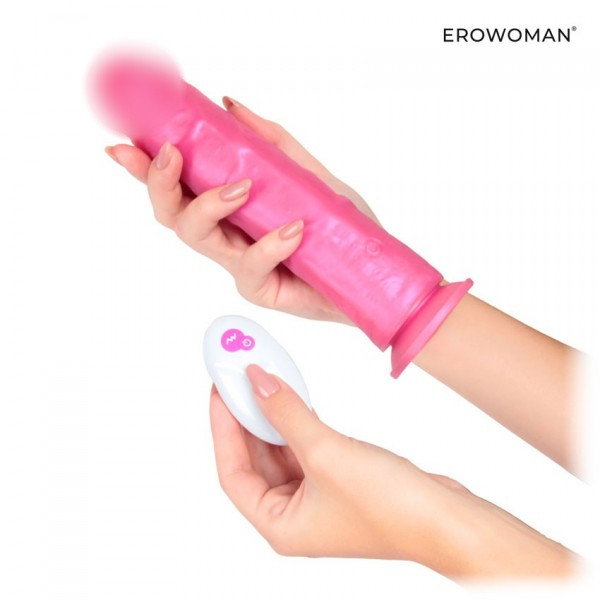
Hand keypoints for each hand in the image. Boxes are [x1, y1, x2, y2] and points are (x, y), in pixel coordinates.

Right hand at [105, 96, 376, 322]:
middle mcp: (227, 235)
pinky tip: (292, 229)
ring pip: (197, 239)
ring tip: (241, 187)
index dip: (145, 167)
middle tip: (172, 154)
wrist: (372, 269)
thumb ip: (272, 142)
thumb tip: (231, 106)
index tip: (124, 143)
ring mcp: (240, 264)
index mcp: (230, 207)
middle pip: (172, 214)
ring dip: (208, 205)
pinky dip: (269, 244)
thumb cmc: (340, 224)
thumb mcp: (308, 172)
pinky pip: (251, 267)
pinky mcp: (261, 289)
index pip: (179, 186)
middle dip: (160, 182)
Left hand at [209, 365, 573, 577]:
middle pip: (254, 459)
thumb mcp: (326, 452)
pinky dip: (297, 422)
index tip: (219, 390)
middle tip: (238, 377)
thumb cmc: (391, 506)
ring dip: (272, 416)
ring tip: (262, 379)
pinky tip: (293, 397)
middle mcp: (293, 515)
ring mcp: (317, 498)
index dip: (222, 428)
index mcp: (279, 525)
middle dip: (246, 416)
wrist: (448, 518)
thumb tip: (256, 381)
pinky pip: (304, 446)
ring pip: (280, 450)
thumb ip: (287, 414)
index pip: (232, 472)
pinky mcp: (338, 481)